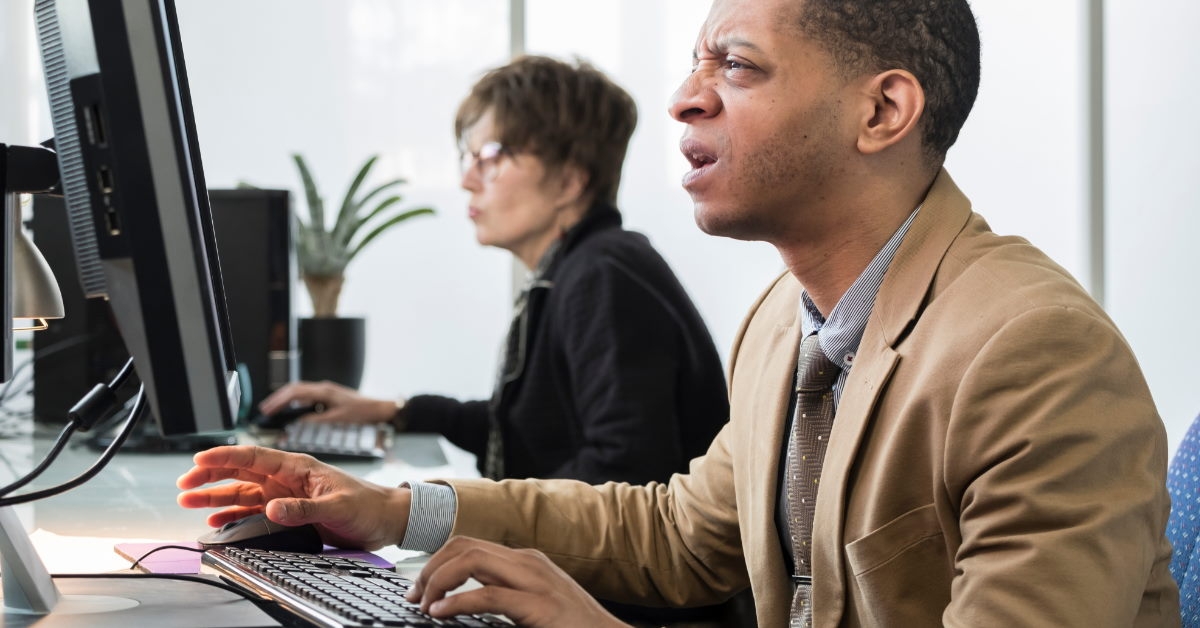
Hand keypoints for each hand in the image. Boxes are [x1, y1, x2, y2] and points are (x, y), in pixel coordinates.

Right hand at [176, 445, 409, 549]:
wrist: (385, 519)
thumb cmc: (368, 504)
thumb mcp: (338, 506)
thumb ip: (304, 508)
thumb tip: (272, 508)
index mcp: (298, 467)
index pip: (254, 457)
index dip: (225, 457)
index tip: (199, 459)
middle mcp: (287, 479)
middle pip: (240, 473)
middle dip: (210, 476)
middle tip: (184, 483)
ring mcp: (285, 495)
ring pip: (242, 493)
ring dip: (215, 496)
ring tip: (188, 500)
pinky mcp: (288, 512)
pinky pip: (253, 511)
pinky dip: (232, 515)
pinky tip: (215, 519)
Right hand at [260, 380, 398, 424]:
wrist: (380, 409)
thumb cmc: (363, 413)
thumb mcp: (338, 419)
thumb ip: (317, 420)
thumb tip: (298, 422)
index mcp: (324, 391)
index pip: (294, 393)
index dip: (278, 401)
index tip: (267, 410)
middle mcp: (323, 388)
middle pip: (293, 389)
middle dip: (277, 399)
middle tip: (264, 410)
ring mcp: (325, 391)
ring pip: (299, 391)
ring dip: (285, 399)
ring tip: (273, 410)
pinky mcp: (329, 396)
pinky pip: (307, 396)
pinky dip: (295, 402)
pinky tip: (291, 411)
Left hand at [406, 537, 629, 627]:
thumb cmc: (573, 625)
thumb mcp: (532, 602)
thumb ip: (502, 594)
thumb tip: (462, 599)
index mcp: (524, 560)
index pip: (469, 545)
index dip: (436, 562)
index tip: (420, 589)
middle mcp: (527, 562)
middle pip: (464, 546)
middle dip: (430, 568)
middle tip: (415, 597)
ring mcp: (534, 580)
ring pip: (471, 560)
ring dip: (439, 580)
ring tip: (425, 605)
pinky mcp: (539, 605)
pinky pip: (489, 595)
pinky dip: (458, 601)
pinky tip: (442, 613)